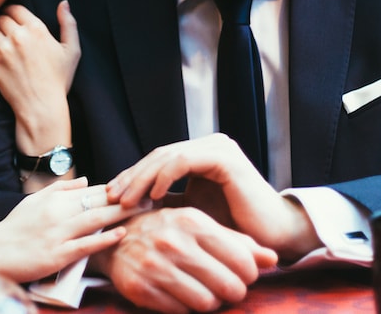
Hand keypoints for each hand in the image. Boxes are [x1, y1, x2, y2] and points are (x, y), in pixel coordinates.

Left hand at [0, 2, 78, 154]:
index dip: (13, 12)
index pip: (15, 8)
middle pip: (1, 18)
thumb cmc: (59, 79)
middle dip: (3, 22)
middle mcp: (18, 35)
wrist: (42, 107)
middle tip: (5, 32)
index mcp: (36, 28)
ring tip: (1, 45)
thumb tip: (64, 3)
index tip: (12, 19)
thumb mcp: (72, 50)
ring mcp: (3, 50)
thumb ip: (68, 23)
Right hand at [0, 178, 142, 283]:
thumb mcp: (33, 201)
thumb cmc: (14, 227)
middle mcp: (59, 213)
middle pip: (99, 201)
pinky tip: (120, 233)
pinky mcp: (57, 254)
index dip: (116, 188)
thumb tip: (85, 181)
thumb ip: (60, 190)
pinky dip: (104, 238)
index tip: (137, 186)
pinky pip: (85, 244)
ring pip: (96, 219)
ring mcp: (59, 234)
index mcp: (54, 199)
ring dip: (121, 213)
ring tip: (143, 208)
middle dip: (126, 197)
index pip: (92, 190)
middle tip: (150, 195)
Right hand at [92, 206, 276, 313]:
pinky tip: (181, 295)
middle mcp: (174, 243)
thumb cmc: (168, 230)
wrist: (115, 237)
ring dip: (210, 302)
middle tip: (225, 287)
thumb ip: (238, 241)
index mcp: (193, 222)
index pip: (242, 262)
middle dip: (232, 292)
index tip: (241, 274)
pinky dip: (185, 308)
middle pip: (229, 287)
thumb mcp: (201, 225)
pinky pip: (180, 312)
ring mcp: (155, 266)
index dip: (248, 274)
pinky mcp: (141, 288)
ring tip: (203, 291)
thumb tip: (273, 259)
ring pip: (206, 303)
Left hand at [106, 134, 321, 260]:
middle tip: (110, 197)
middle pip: (159, 155)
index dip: (133, 175)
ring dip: (142, 178)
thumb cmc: (232, 227)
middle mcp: (210, 144)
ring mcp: (217, 147)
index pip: (158, 158)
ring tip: (125, 200)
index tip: (111, 196)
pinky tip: (151, 197)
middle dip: (132, 176)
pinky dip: (163, 177)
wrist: (270, 236)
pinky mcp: (223, 157)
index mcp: (202, 153)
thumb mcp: (190, 210)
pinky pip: (184, 161)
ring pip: (167, 156)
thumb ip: (166, 199)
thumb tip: (128, 201)